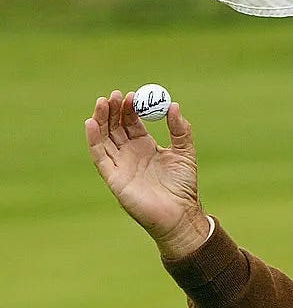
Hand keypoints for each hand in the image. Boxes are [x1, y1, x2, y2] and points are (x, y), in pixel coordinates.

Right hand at [85, 90, 208, 258]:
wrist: (180, 213)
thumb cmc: (183, 185)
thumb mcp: (185, 152)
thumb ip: (180, 130)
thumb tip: (173, 105)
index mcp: (146, 147)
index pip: (132, 123)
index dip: (129, 108)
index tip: (131, 94)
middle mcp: (129, 154)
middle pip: (115, 127)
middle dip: (113, 110)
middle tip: (114, 94)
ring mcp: (119, 165)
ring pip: (104, 138)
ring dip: (101, 119)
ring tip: (102, 101)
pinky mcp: (113, 177)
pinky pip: (100, 155)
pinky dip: (93, 139)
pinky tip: (91, 123)